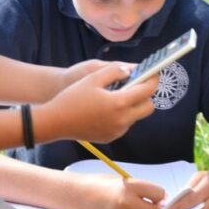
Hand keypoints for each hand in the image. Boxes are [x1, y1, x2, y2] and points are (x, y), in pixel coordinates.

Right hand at [35, 63, 157, 143]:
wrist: (54, 122)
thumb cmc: (72, 97)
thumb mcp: (94, 77)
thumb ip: (115, 71)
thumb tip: (131, 70)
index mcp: (118, 103)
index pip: (147, 91)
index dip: (153, 80)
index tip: (154, 72)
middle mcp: (121, 120)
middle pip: (148, 107)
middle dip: (146, 95)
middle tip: (137, 84)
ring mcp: (117, 131)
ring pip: (136, 116)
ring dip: (134, 105)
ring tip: (119, 94)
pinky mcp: (110, 137)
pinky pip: (125, 124)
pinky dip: (123, 114)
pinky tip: (109, 107)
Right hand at [71, 173, 164, 208]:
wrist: (78, 195)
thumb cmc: (102, 184)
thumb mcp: (123, 180)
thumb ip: (140, 188)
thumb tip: (160, 198)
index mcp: (130, 187)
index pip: (158, 194)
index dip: (160, 194)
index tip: (157, 194)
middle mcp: (127, 203)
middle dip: (156, 208)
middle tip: (153, 203)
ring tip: (139, 207)